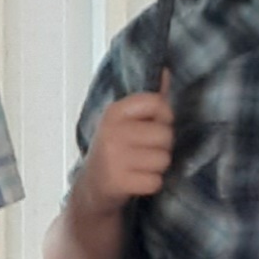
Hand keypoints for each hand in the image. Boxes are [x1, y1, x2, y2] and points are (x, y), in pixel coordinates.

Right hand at [73, 81, 174, 212]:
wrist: (91, 187)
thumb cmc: (115, 149)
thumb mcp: (125, 122)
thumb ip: (149, 100)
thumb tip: (167, 71)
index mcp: (114, 112)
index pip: (156, 103)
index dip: (164, 116)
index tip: (153, 126)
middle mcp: (112, 131)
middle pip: (165, 134)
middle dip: (162, 146)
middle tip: (145, 151)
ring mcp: (114, 157)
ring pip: (163, 159)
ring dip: (157, 167)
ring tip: (140, 166)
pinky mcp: (118, 182)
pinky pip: (155, 181)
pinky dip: (150, 184)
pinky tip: (136, 181)